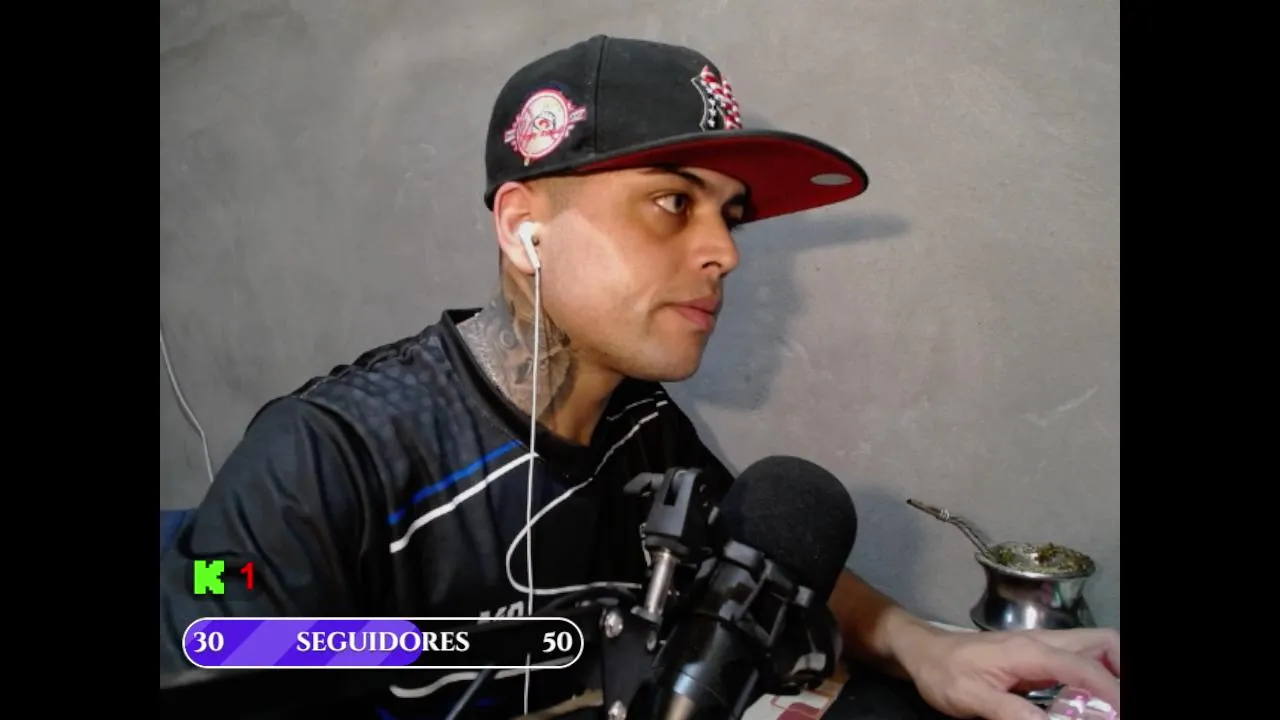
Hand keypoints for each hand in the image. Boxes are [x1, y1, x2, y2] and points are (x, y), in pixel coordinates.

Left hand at [897, 626, 1119, 719]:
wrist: (923, 651)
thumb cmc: (943, 672)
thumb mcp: (970, 698)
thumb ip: (1011, 713)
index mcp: (1029, 651)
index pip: (1083, 666)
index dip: (1110, 691)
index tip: (1121, 714)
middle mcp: (1043, 642)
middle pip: (1102, 642)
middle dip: (1122, 670)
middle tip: (1122, 704)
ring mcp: (1043, 646)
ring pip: (1094, 646)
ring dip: (1112, 671)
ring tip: (1113, 705)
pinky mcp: (1040, 655)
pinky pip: (1080, 658)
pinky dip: (1097, 675)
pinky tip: (1094, 702)